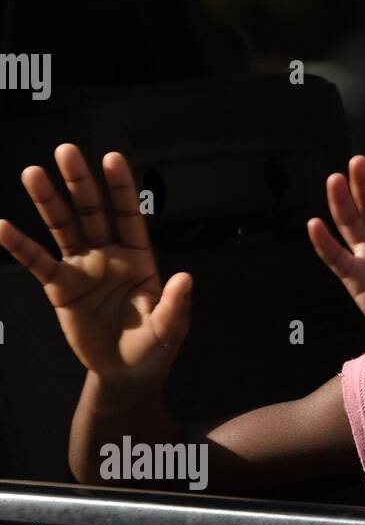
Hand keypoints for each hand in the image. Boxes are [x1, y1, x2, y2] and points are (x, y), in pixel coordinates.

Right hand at [0, 144, 190, 383]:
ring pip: (63, 227)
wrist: (125, 373)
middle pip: (92, 212)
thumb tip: (186, 278)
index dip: (121, 189)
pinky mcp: (60, 286)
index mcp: (138, 258)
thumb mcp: (169, 330)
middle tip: (66, 151)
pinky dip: (19, 245)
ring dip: (48, 201)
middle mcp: (108, 255)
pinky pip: (37, 261)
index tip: (112, 158)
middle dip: (79, 183)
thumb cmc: (152, 348)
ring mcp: (82, 267)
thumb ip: (175, 305)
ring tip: (33, 174)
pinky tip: (2, 227)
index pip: (129, 216)